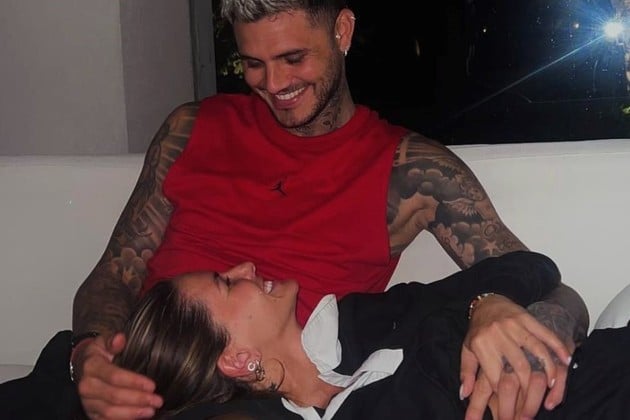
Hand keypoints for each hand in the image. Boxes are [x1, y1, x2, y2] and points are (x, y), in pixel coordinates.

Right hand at [75, 333, 162, 418]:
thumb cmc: (98, 353)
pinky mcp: (91, 413)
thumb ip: (112, 339)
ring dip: (132, 413)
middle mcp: (87, 386)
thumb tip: (120, 338)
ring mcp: (88, 402)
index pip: (115, 376)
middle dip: (138, 400)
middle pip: (114, 396)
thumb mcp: (103, 341)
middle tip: (157, 400)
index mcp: (92, 367)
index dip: (134, 382)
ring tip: (151, 411)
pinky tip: (138, 417)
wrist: (81, 366)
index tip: (152, 385)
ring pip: (110, 412)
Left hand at [460, 295, 571, 417]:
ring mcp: (513, 325)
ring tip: (552, 383)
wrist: (486, 302)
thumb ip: (466, 373)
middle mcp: (498, 334)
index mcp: (481, 344)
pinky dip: (557, 347)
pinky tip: (566, 360)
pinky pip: (545, 333)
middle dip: (529, 387)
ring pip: (536, 350)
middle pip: (520, 365)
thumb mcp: (467, 350)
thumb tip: (465, 394)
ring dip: (547, 368)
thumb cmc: (478, 331)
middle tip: (535, 401)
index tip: (512, 407)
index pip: (496, 375)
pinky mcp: (526, 317)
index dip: (505, 395)